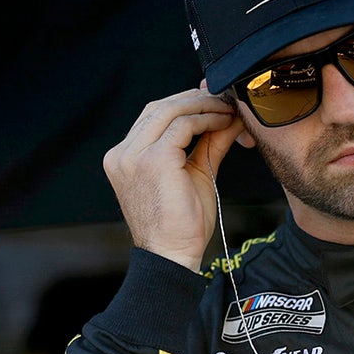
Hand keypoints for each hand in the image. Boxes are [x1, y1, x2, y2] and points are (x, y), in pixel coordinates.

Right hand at [103, 82, 245, 270]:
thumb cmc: (183, 223)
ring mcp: (133, 156)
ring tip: (229, 109)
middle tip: (225, 98)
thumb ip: (209, 144)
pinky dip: (206, 119)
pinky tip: (225, 122)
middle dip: (195, 99)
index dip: (185, 103)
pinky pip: (183, 126)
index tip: (214, 100)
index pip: (152, 116)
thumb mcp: (197, 173)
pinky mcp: (153, 160)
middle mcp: (122, 154)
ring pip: (170, 111)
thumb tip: (230, 118)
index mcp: (124, 157)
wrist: (173, 255)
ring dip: (204, 106)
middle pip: (158, 108)